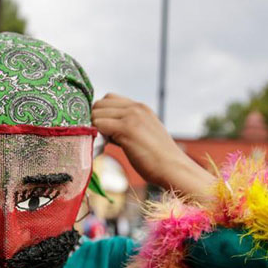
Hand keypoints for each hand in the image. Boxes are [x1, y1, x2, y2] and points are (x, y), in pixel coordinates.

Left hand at [92, 93, 214, 199]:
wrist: (173, 168)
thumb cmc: (158, 159)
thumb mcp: (144, 134)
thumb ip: (126, 127)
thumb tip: (105, 130)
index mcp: (141, 108)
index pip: (109, 99)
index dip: (102, 113)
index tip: (103, 129)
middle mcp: (136, 107)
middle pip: (100, 103)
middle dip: (95, 119)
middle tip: (100, 137)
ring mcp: (132, 116)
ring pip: (97, 113)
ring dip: (95, 127)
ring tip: (104, 142)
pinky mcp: (127, 128)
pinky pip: (98, 124)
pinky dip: (96, 134)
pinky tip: (104, 146)